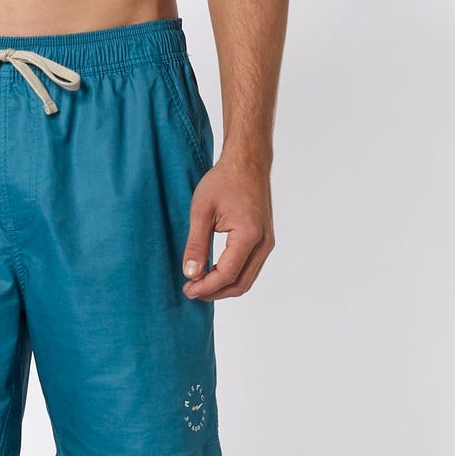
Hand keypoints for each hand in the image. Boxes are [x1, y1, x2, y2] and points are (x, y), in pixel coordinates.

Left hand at [181, 155, 274, 299]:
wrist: (247, 163)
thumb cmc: (224, 181)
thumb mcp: (201, 210)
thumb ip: (196, 244)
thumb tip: (191, 274)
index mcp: (249, 235)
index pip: (228, 274)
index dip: (206, 286)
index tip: (187, 289)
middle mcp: (264, 242)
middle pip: (241, 283)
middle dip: (215, 292)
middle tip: (191, 291)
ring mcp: (267, 242)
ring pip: (247, 279)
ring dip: (224, 286)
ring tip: (199, 284)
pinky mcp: (265, 240)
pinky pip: (250, 267)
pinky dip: (232, 276)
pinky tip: (213, 272)